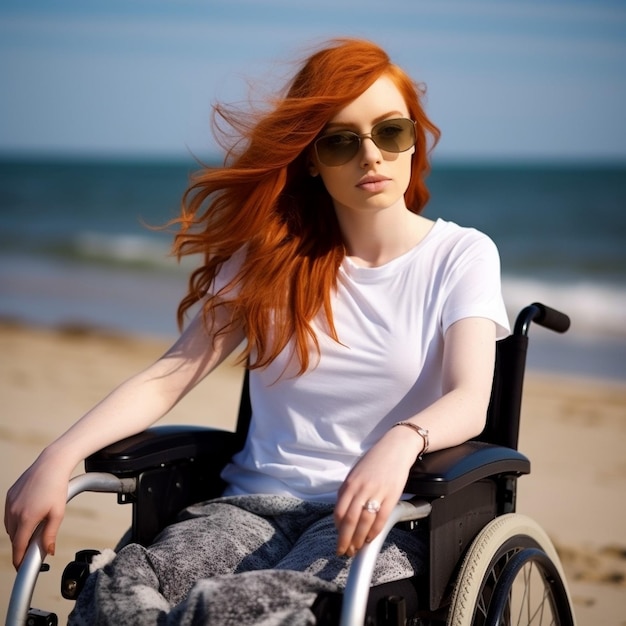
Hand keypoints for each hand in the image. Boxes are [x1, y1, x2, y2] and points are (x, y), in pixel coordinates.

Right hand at [4, 450, 71, 568]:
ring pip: (10, 527)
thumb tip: (48, 552)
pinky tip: (29, 514)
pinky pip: (9, 514)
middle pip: (14, 537)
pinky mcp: (9, 495)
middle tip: (35, 545)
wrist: (51, 464)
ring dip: (19, 532)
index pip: (18, 546)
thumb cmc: (57, 487)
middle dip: (22, 544)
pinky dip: (16, 520)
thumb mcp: (57, 513)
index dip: (19, 560)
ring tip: (35, 526)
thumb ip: (50, 535)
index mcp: (26, 518)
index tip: (21, 568)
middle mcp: (14, 512)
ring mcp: (9, 503)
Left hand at [334, 427, 420, 556]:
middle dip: (345, 540)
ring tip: (356, 549)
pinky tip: (371, 539)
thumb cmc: (375, 460)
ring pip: (364, 522)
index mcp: (350, 483)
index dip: (338, 529)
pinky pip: (381, 518)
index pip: (339, 512)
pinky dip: (375, 532)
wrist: (396, 447)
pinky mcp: (392, 495)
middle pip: (349, 520)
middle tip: (344, 552)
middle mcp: (361, 488)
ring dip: (359, 539)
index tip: (338, 539)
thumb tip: (343, 512)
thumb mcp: (356, 472)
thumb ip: (348, 490)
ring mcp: (377, 492)